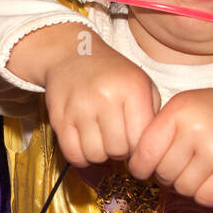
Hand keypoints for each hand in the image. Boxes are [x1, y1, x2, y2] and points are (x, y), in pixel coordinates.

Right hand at [13, 23, 162, 166]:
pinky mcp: (59, 117)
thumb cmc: (113, 75)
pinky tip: (86, 145)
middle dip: (120, 151)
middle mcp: (106, 97)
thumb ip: (152, 115)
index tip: (134, 141)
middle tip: (117, 140)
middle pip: (118, 150)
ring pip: (95, 155)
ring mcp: (79, 107)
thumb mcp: (142, 84)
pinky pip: (73, 154)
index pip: (140, 139)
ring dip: (100, 155)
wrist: (73, 55)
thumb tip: (149, 150)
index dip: (139, 147)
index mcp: (132, 88)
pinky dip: (82, 157)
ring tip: (102, 141)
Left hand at [129, 89, 212, 206]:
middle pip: (163, 173)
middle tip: (181, 163)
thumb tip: (134, 167)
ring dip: (185, 185)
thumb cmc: (211, 116)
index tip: (145, 167)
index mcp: (179, 111)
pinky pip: (205, 198)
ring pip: (182, 188)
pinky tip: (210, 179)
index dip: (140, 167)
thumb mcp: (181, 109)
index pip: (145, 152)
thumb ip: (156, 132)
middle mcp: (198, 129)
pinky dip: (204, 194)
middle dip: (166, 174)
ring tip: (197, 168)